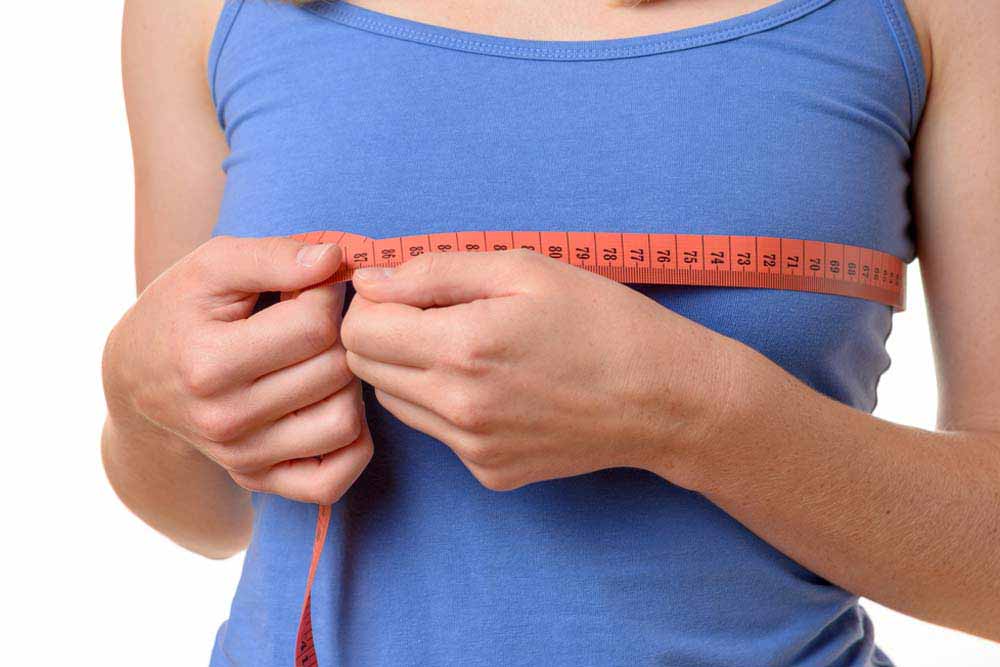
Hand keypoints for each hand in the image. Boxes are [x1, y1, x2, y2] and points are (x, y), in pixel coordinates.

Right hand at [102, 236, 372, 504]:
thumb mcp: (213, 266)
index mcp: (208, 363)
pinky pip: (333, 479)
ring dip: (350, 384)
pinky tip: (332, 405)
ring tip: (323, 359)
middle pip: (334, 372)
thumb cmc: (183, 311)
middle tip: (319, 319)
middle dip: (340, 334)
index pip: (314, 326)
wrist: (140, 378)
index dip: (327, 293)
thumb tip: (334, 260)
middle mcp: (224, 420)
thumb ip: (273, 256)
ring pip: (345, 423)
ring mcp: (242, 458)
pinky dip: (351, 446)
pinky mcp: (258, 481)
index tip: (313, 284)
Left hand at [341, 249, 735, 491]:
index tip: (404, 290)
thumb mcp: (523, 269)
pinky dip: (448, 404)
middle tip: (435, 313)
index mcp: (462, 348)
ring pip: (396, 402)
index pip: (359, 331)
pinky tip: (498, 385)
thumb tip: (370, 280)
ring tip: (469, 347)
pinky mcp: (490, 473)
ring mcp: (473, 449)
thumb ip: (435, 271)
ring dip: (411, 369)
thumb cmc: (602, 321)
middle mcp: (457, 408)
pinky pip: (439, 432)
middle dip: (385, 334)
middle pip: (366, 369)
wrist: (665, 399)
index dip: (373, 303)